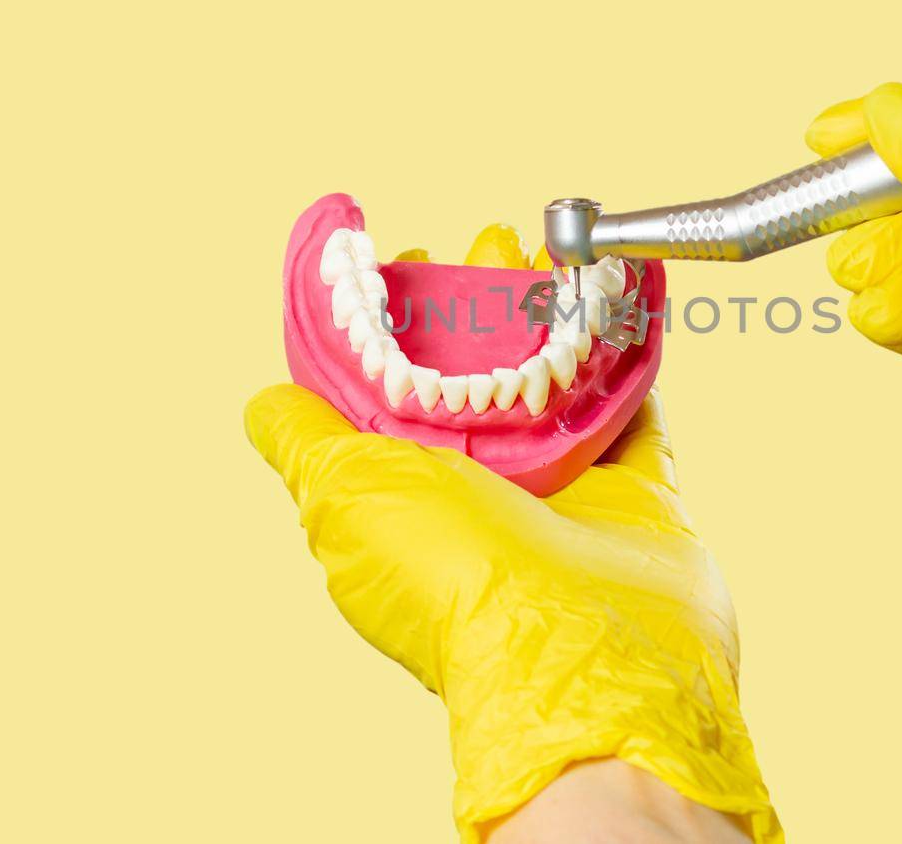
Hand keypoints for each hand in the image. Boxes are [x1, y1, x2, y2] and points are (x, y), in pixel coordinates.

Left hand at [246, 225, 778, 842]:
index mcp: (409, 491)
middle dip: (482, 305)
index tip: (409, 261)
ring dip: (554, 319)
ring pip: (557, 384)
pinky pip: (636, 408)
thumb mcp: (346, 496)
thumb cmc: (457, 578)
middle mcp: (484, 496)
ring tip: (552, 253)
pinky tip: (627, 302)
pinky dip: (634, 355)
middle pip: (479, 378)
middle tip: (492, 243)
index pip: (391, 391)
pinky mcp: (639, 499)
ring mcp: (566, 498)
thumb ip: (306, 440)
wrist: (590, 657)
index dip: (396, 324)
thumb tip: (263, 402)